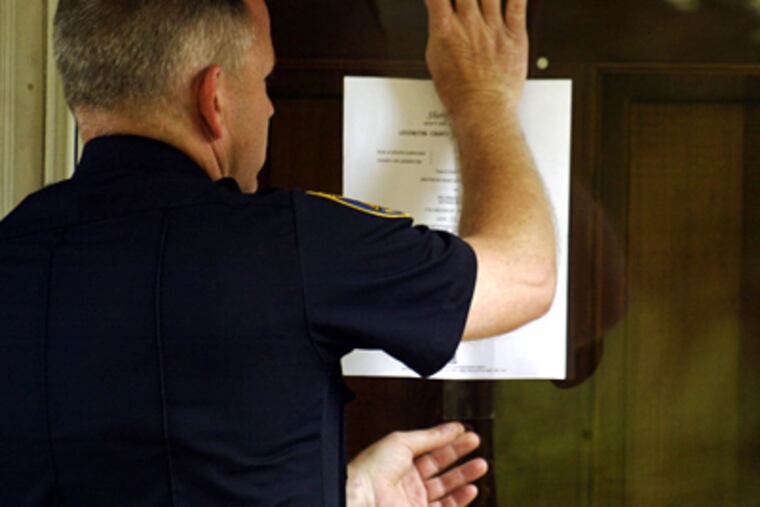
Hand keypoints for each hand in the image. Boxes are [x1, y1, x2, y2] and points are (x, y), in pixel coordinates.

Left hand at [347, 422, 488, 506]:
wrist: (364, 497)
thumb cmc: (371, 470)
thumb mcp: (402, 442)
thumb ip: (430, 437)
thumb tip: (450, 428)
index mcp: (399, 459)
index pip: (429, 447)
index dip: (447, 439)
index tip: (463, 432)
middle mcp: (407, 479)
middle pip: (440, 465)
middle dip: (459, 454)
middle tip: (476, 443)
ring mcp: (414, 499)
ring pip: (446, 487)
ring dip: (464, 476)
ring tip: (480, 465)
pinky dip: (460, 499)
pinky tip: (470, 489)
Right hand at [424, 0, 529, 116]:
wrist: (483, 110)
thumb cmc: (459, 94)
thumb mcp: (436, 61)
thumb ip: (439, 34)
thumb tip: (439, 21)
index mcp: (446, 31)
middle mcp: (469, 25)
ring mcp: (493, 28)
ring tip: (482, 0)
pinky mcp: (514, 35)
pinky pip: (517, 4)